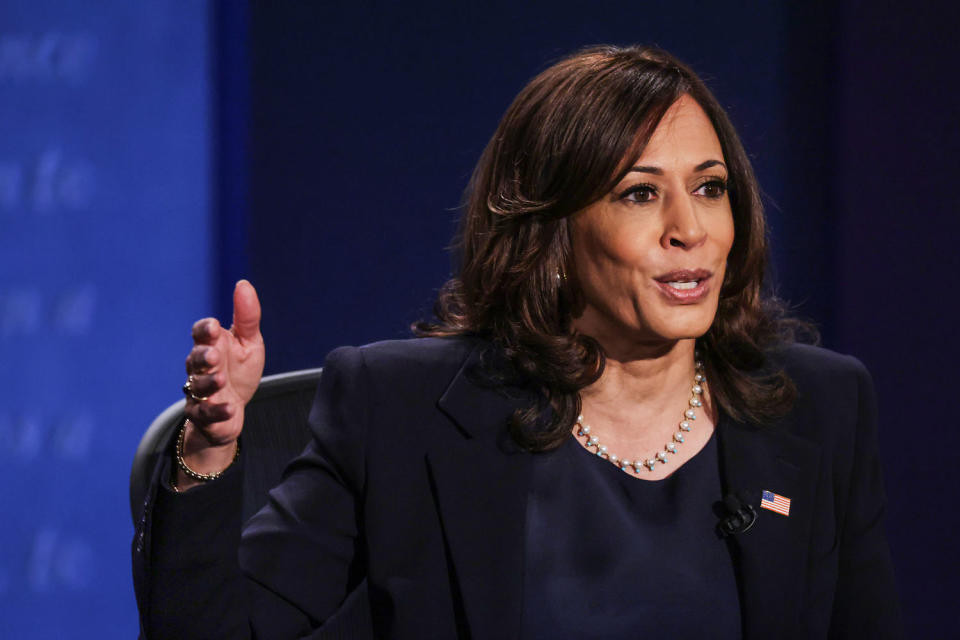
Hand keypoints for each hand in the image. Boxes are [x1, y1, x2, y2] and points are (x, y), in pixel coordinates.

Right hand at [178, 280, 264, 486]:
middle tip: (214, 355)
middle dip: (203, 356)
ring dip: (208, 382)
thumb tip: (243, 284)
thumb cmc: (238, 372)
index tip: (215, 326)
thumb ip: (247, 317)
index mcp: (212, 345)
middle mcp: (201, 367)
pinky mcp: (203, 415)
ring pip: (197, 385)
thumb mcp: (249, 343)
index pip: (201, 333)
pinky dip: (217, 410)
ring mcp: (199, 391)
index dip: (205, 330)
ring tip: (220, 380)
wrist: (233, 411)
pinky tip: (230, 407)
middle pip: (195, 358)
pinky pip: (206, 413)